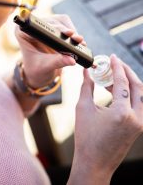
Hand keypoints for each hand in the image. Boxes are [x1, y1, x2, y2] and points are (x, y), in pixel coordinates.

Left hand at [15, 14, 84, 87]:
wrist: (38, 73)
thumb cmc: (36, 70)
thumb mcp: (45, 67)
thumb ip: (57, 62)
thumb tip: (72, 60)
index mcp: (23, 32)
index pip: (40, 26)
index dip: (55, 28)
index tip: (67, 33)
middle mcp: (34, 26)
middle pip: (53, 22)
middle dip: (67, 31)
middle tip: (78, 39)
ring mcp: (45, 25)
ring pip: (62, 22)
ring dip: (72, 32)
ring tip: (80, 42)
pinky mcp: (54, 28)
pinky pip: (66, 26)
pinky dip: (73, 34)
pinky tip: (79, 42)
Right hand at [70, 54, 142, 183]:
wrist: (94, 163)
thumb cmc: (86, 138)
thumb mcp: (83, 108)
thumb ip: (86, 86)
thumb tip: (87, 71)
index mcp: (121, 113)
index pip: (122, 82)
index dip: (116, 67)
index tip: (112, 57)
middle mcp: (135, 118)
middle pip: (138, 86)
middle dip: (127, 71)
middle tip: (116, 63)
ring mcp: (140, 124)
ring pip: (141, 95)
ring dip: (130, 82)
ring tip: (113, 77)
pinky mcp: (139, 127)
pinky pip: (139, 104)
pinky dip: (131, 94)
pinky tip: (116, 91)